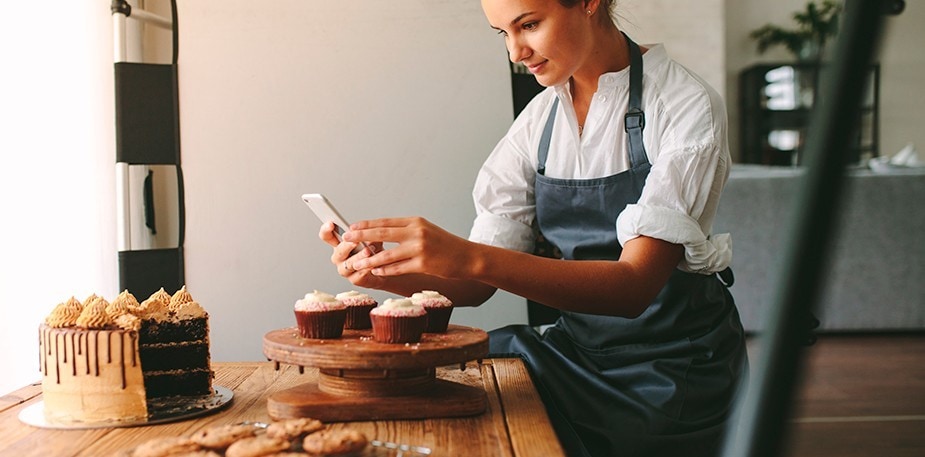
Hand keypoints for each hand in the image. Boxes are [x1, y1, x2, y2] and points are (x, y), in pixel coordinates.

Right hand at [318, 221, 385, 288]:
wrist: (384, 270)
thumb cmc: (375, 252)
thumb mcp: (372, 239)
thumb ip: (368, 235)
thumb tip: (369, 232)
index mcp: (339, 244)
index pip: (327, 236)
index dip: (326, 230)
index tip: (330, 224)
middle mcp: (339, 257)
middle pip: (338, 251)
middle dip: (347, 245)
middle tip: (355, 241)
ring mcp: (345, 270)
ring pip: (349, 263)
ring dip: (358, 257)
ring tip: (368, 252)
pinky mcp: (355, 280)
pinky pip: (359, 275)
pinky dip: (366, 269)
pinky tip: (372, 265)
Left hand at [343, 217, 471, 278]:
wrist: (468, 257)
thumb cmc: (445, 245)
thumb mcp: (426, 231)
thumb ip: (406, 232)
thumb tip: (382, 234)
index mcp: (415, 222)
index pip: (385, 222)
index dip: (367, 225)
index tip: (352, 227)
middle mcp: (416, 232)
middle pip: (382, 233)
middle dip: (361, 237)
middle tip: (345, 239)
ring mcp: (419, 248)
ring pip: (387, 254)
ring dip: (368, 259)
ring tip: (355, 263)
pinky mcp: (423, 264)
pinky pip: (398, 268)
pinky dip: (384, 271)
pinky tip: (375, 272)